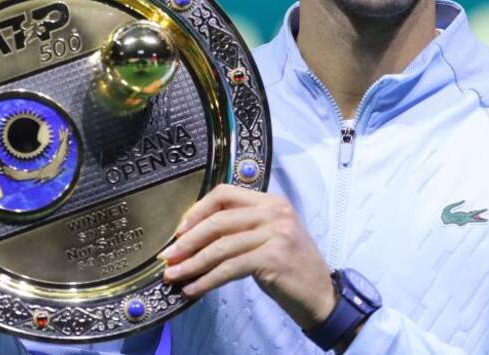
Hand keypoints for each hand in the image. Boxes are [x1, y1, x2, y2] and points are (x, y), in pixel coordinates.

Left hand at [160, 184, 335, 329]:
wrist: (320, 294)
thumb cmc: (291, 268)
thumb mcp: (270, 237)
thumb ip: (242, 228)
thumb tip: (194, 236)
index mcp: (272, 201)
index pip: (225, 193)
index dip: (197, 210)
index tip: (179, 231)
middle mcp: (275, 212)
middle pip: (219, 220)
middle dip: (188, 241)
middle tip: (168, 258)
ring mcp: (276, 234)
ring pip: (221, 246)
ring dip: (192, 264)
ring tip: (174, 277)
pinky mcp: (273, 258)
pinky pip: (229, 268)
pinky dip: (207, 280)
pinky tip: (193, 289)